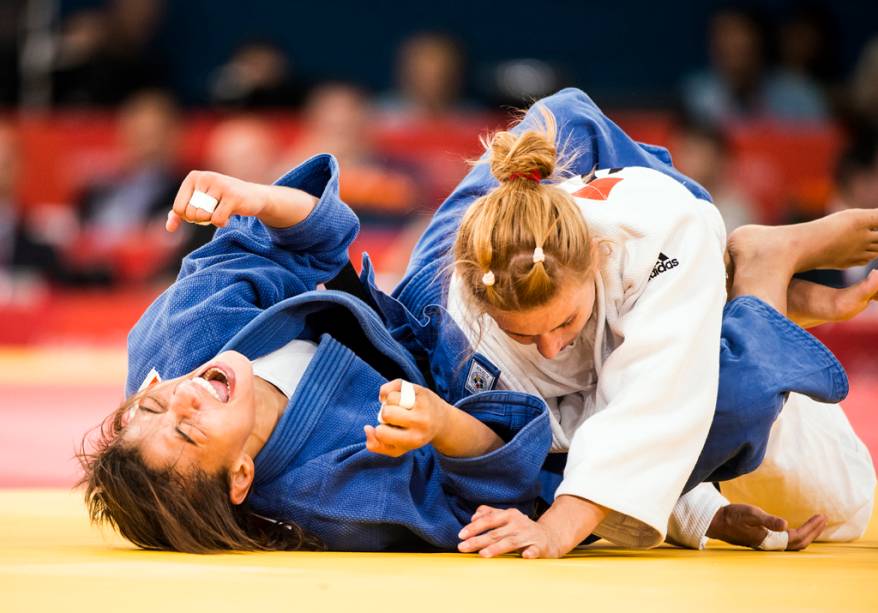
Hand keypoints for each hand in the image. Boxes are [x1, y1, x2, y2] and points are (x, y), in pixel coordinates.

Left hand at [166, 170, 271, 231]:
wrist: (252, 197)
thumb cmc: (221, 200)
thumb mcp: (199, 203)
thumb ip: (181, 213)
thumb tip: (170, 227)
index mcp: (193, 177)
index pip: (178, 208)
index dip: (188, 216)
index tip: (200, 210)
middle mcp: (205, 177)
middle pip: (190, 214)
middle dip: (201, 219)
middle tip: (213, 211)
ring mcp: (220, 186)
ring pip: (203, 216)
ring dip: (211, 220)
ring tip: (220, 211)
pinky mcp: (233, 196)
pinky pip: (217, 219)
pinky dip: (222, 223)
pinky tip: (229, 216)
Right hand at [363, 380, 448, 456]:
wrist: (442, 422)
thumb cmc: (414, 436)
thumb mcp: (398, 449)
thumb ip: (377, 445)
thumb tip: (367, 428)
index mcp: (415, 439)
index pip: (381, 433)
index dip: (380, 430)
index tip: (389, 431)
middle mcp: (421, 421)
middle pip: (386, 413)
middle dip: (385, 415)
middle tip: (395, 419)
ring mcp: (423, 403)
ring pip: (390, 397)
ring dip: (389, 403)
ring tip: (398, 408)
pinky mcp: (422, 389)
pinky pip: (396, 384)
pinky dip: (390, 390)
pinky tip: (396, 397)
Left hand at [457, 506, 562, 557]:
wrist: (549, 537)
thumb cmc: (522, 528)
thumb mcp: (507, 517)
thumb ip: (490, 514)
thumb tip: (473, 516)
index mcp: (509, 514)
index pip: (488, 520)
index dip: (474, 527)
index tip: (461, 535)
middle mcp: (518, 523)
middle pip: (495, 533)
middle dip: (477, 540)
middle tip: (462, 547)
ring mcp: (529, 535)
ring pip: (510, 542)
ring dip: (497, 548)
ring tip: (483, 554)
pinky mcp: (540, 547)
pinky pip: (534, 551)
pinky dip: (530, 553)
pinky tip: (525, 556)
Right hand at [707, 503, 826, 550]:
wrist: (717, 522)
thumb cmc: (733, 516)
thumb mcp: (750, 514)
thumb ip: (768, 520)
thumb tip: (785, 524)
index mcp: (770, 540)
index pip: (797, 537)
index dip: (811, 528)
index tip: (821, 517)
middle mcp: (771, 545)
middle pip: (799, 543)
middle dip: (813, 532)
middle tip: (823, 519)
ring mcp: (768, 544)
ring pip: (794, 544)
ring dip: (807, 534)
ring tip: (816, 524)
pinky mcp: (765, 540)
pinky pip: (787, 542)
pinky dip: (798, 535)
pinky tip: (798, 529)